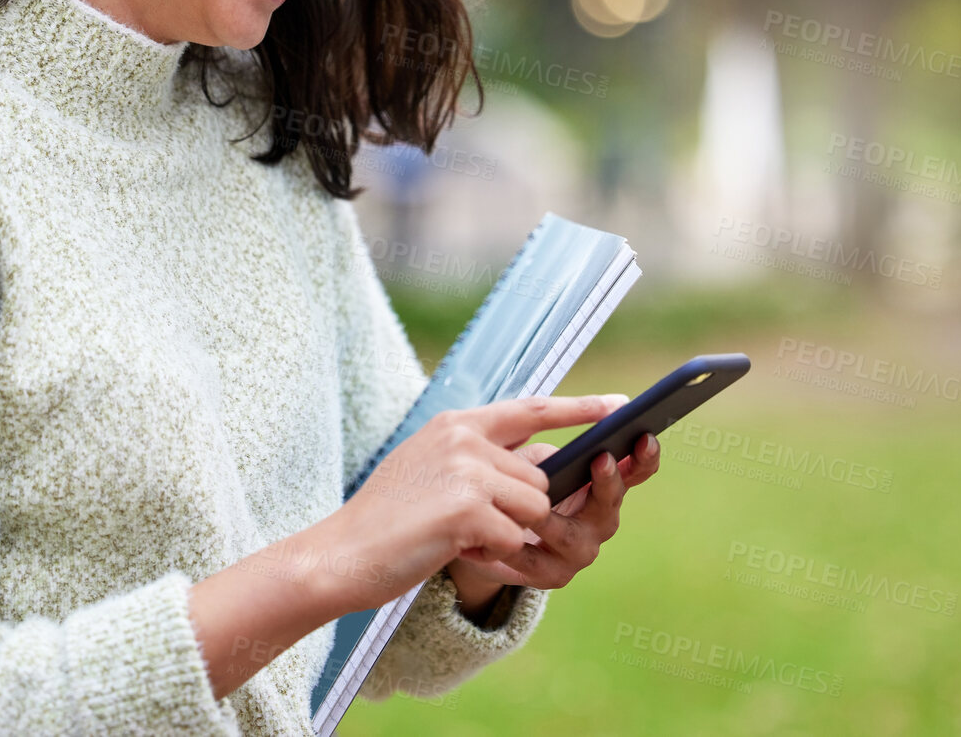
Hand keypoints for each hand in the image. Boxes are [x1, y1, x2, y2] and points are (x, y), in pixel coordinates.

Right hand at [315, 394, 631, 615]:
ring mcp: (466, 468)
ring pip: (533, 509)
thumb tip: (540, 467)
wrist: (342, 552)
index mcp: (457, 423)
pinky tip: (451, 547)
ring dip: (504, 535)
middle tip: (466, 527)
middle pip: (538, 479)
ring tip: (455, 535)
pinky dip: (489, 554)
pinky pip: (512, 538)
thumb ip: (478, 458)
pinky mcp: (467, 505)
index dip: (578, 408)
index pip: (530, 409)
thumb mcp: (431, 469)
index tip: (619, 406)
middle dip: (516, 513)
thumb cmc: (389, 520)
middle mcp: (464, 437)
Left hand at [445, 428, 661, 599]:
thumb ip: (553, 450)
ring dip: (556, 520)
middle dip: (607, 482)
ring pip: (574, 537)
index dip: (644, 456)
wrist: (486, 532)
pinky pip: (536, 561)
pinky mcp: (551, 575)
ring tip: (540, 507)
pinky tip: (506, 532)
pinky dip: (519, 547)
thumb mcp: (533, 459)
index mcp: (601, 486)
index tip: (644, 436)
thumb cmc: (515, 483)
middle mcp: (599, 521)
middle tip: (601, 459)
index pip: (634, 471)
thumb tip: (568, 430)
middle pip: (612, 503)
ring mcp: (578, 551)